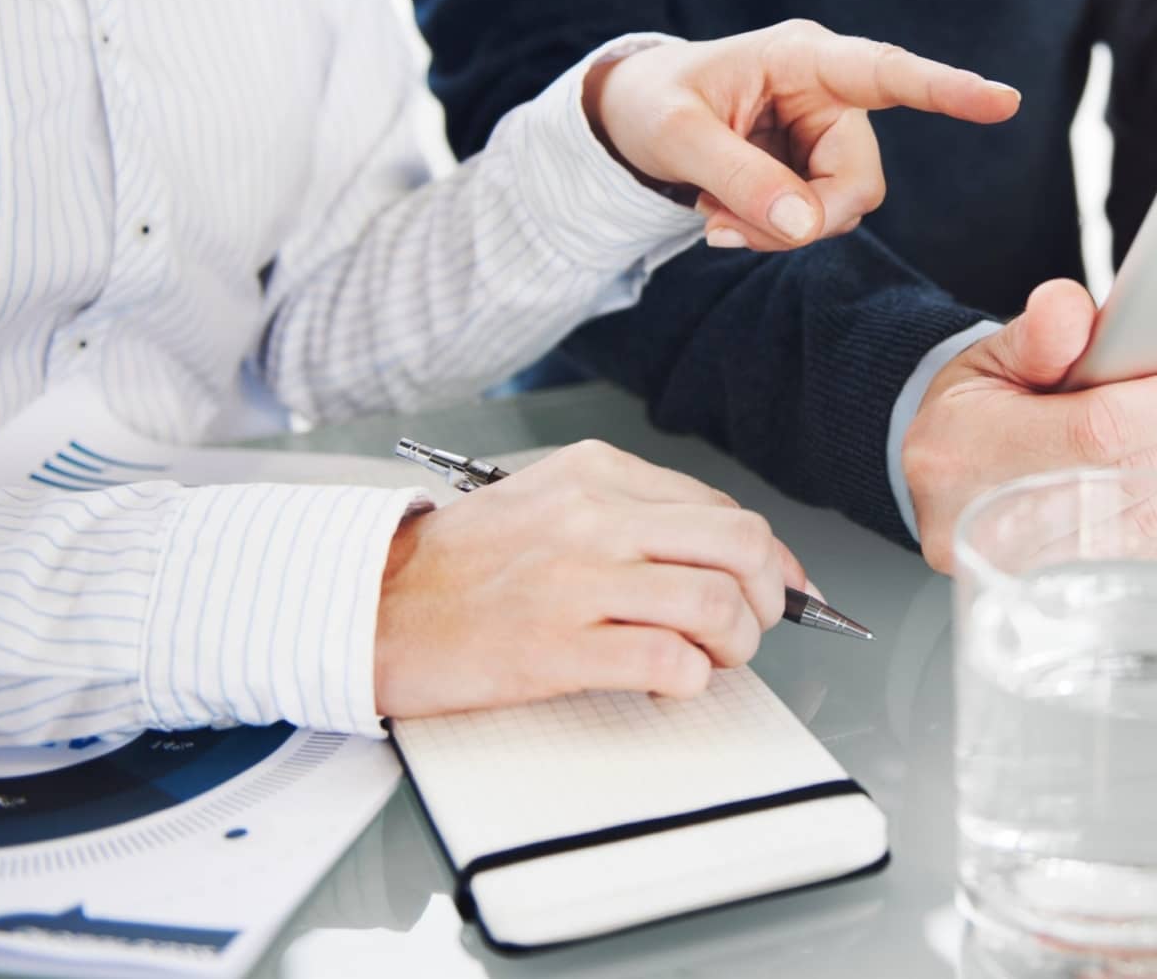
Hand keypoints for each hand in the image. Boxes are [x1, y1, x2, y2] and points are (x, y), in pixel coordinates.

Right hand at [373, 440, 808, 718]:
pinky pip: (669, 661)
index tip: (786, 590)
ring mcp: (578, 580)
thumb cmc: (460, 566)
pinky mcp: (557, 646)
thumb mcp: (549, 502)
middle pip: (742, 546)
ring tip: (709, 660)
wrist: (370, 606)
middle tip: (751, 628)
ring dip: (735, 645)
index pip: (724, 508)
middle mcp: (595, 516)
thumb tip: (725, 554)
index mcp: (598, 474)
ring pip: (718, 603)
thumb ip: (632, 516)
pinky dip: (689, 680)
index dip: (773, 559)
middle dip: (771, 597)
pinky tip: (667, 682)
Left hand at [585, 20, 1019, 250]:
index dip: (946, 89)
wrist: (634, 117)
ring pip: (842, 208)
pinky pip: (820, 219)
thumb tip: (806, 227)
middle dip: (800, 218)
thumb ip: (739, 177)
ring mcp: (827, 133)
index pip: (886, 72)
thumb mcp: (676, 136)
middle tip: (721, 228)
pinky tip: (725, 214)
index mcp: (802, 57)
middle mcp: (829, 92)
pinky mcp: (817, 168)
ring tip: (713, 212)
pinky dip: (772, 231)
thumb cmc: (653, 103)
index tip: (1004, 101)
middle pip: (858, 178)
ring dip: (780, 229)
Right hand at [900, 279, 1156, 571]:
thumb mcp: (988, 357)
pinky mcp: (1075, 587)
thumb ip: (1036, 334)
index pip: (1095, 432)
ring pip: (1154, 518)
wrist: (940, 485)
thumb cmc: (973, 415)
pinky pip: (1154, 541)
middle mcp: (999, 524)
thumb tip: (1071, 308)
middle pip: (1136, 480)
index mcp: (969, 455)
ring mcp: (1036, 569)